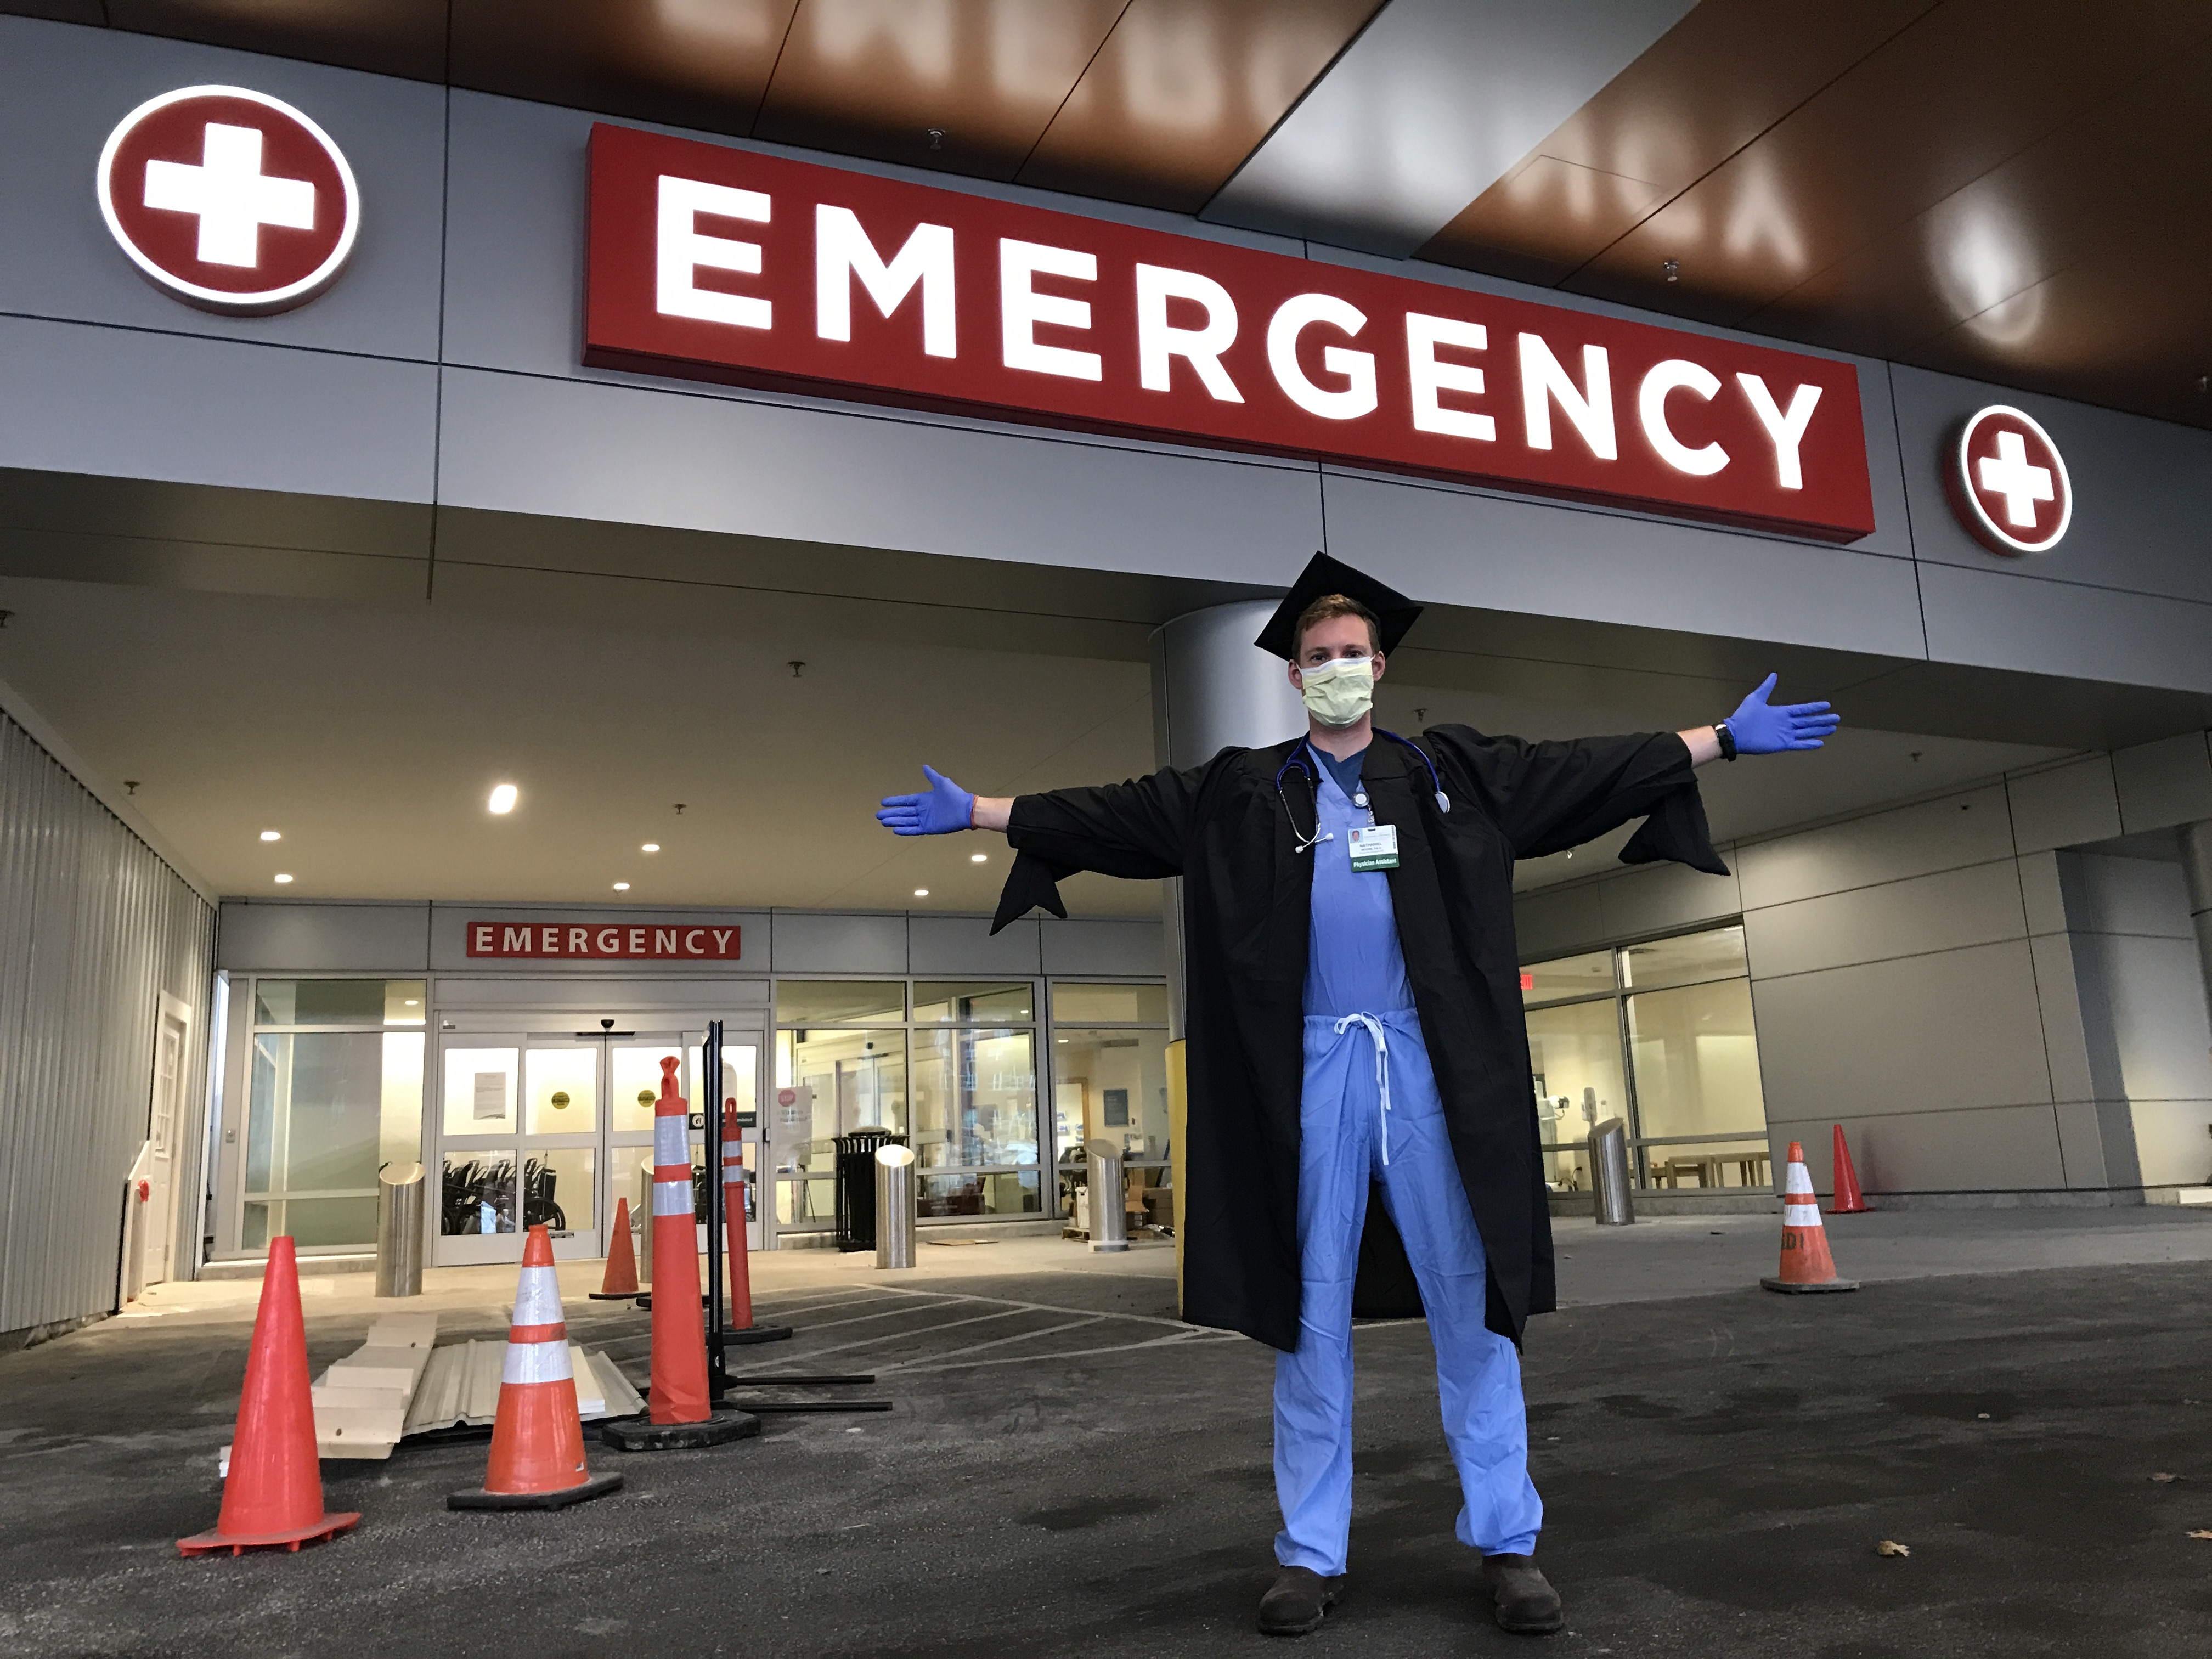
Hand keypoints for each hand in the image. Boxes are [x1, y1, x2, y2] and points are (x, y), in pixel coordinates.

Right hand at [876, 766, 974, 834]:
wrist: (966, 809)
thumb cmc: (955, 795)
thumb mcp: (941, 782)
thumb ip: (931, 776)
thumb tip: (924, 766)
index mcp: (923, 799)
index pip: (905, 801)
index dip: (894, 802)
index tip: (883, 802)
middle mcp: (922, 810)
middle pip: (903, 812)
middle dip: (891, 813)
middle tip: (878, 815)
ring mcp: (925, 819)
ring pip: (906, 821)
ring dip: (895, 821)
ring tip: (884, 822)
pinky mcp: (929, 828)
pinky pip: (914, 829)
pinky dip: (905, 830)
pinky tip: (895, 830)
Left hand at [1725, 674, 1839, 753]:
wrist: (1735, 733)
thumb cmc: (1743, 716)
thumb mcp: (1755, 698)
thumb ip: (1766, 687)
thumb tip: (1773, 675)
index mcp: (1781, 712)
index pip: (1802, 709)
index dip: (1814, 707)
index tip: (1827, 705)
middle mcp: (1786, 723)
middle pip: (1808, 721)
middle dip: (1822, 720)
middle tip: (1836, 718)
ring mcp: (1785, 734)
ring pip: (1807, 732)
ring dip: (1819, 730)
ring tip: (1832, 729)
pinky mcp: (1782, 744)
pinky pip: (1798, 744)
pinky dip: (1809, 744)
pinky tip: (1820, 743)